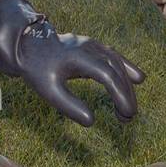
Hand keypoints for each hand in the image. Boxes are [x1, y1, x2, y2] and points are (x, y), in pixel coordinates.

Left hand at [0, 0, 145, 125]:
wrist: (27, 44)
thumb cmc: (37, 69)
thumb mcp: (49, 91)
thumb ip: (70, 106)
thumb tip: (92, 121)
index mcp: (79, 57)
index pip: (108, 76)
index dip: (120, 95)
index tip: (127, 114)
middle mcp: (90, 47)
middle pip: (116, 70)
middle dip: (126, 94)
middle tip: (128, 118)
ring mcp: (93, 45)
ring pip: (117, 64)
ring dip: (126, 86)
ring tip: (128, 110)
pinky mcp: (94, 47)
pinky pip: (114, 58)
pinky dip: (126, 70)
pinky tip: (138, 79)